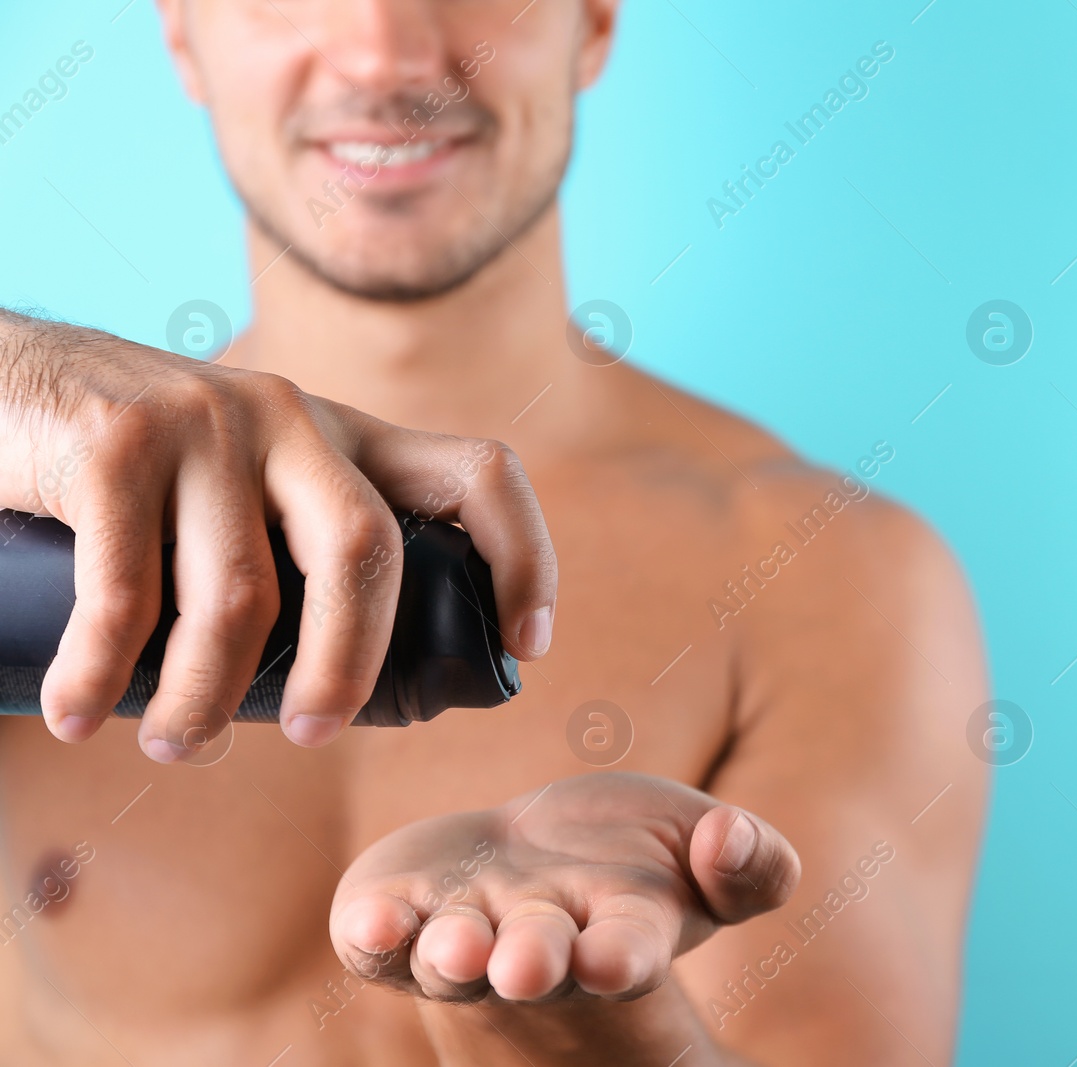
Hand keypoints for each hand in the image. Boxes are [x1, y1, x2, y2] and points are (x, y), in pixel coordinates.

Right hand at [0, 310, 556, 760]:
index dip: (524, 559)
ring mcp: (205, 421)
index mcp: (344, 438)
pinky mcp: (115, 439)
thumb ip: (297, 553)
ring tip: (171, 745)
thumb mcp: (243, 496)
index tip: (526, 645)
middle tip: (314, 733)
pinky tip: (80, 715)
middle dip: (349, 664)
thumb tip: (346, 688)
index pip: (478, 475)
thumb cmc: (135, 477)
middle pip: (369, 550)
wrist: (1, 380)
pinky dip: (105, 677)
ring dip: (206, 700)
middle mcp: (292, 417)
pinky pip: (128, 594)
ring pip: (243, 595)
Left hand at [327, 773, 800, 1003]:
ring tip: (457, 946)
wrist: (527, 854)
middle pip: (535, 962)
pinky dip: (375, 934)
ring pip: (453, 960)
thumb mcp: (704, 845)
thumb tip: (729, 837)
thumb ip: (750, 861)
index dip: (619, 957)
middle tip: (523, 964)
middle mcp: (539, 946)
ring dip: (453, 953)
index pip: (626, 953)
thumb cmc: (628, 855)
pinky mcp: (400, 922)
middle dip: (530, 961)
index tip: (611, 958)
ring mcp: (465, 937)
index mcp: (621, 932)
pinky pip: (380, 942)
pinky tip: (373, 922)